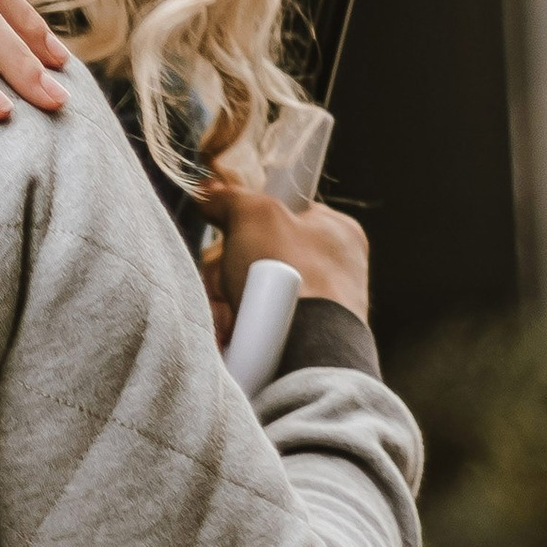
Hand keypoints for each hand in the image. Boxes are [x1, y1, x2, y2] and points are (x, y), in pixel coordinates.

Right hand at [196, 175, 369, 336]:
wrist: (305, 351)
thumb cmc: (294, 276)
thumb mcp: (256, 215)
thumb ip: (232, 197)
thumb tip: (211, 195)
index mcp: (334, 231)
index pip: (280, 214)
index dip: (247, 222)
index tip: (230, 231)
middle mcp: (330, 268)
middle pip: (254, 255)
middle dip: (228, 270)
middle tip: (229, 279)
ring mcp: (315, 306)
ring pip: (247, 290)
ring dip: (226, 300)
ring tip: (232, 314)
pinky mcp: (297, 338)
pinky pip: (252, 322)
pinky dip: (235, 326)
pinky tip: (233, 333)